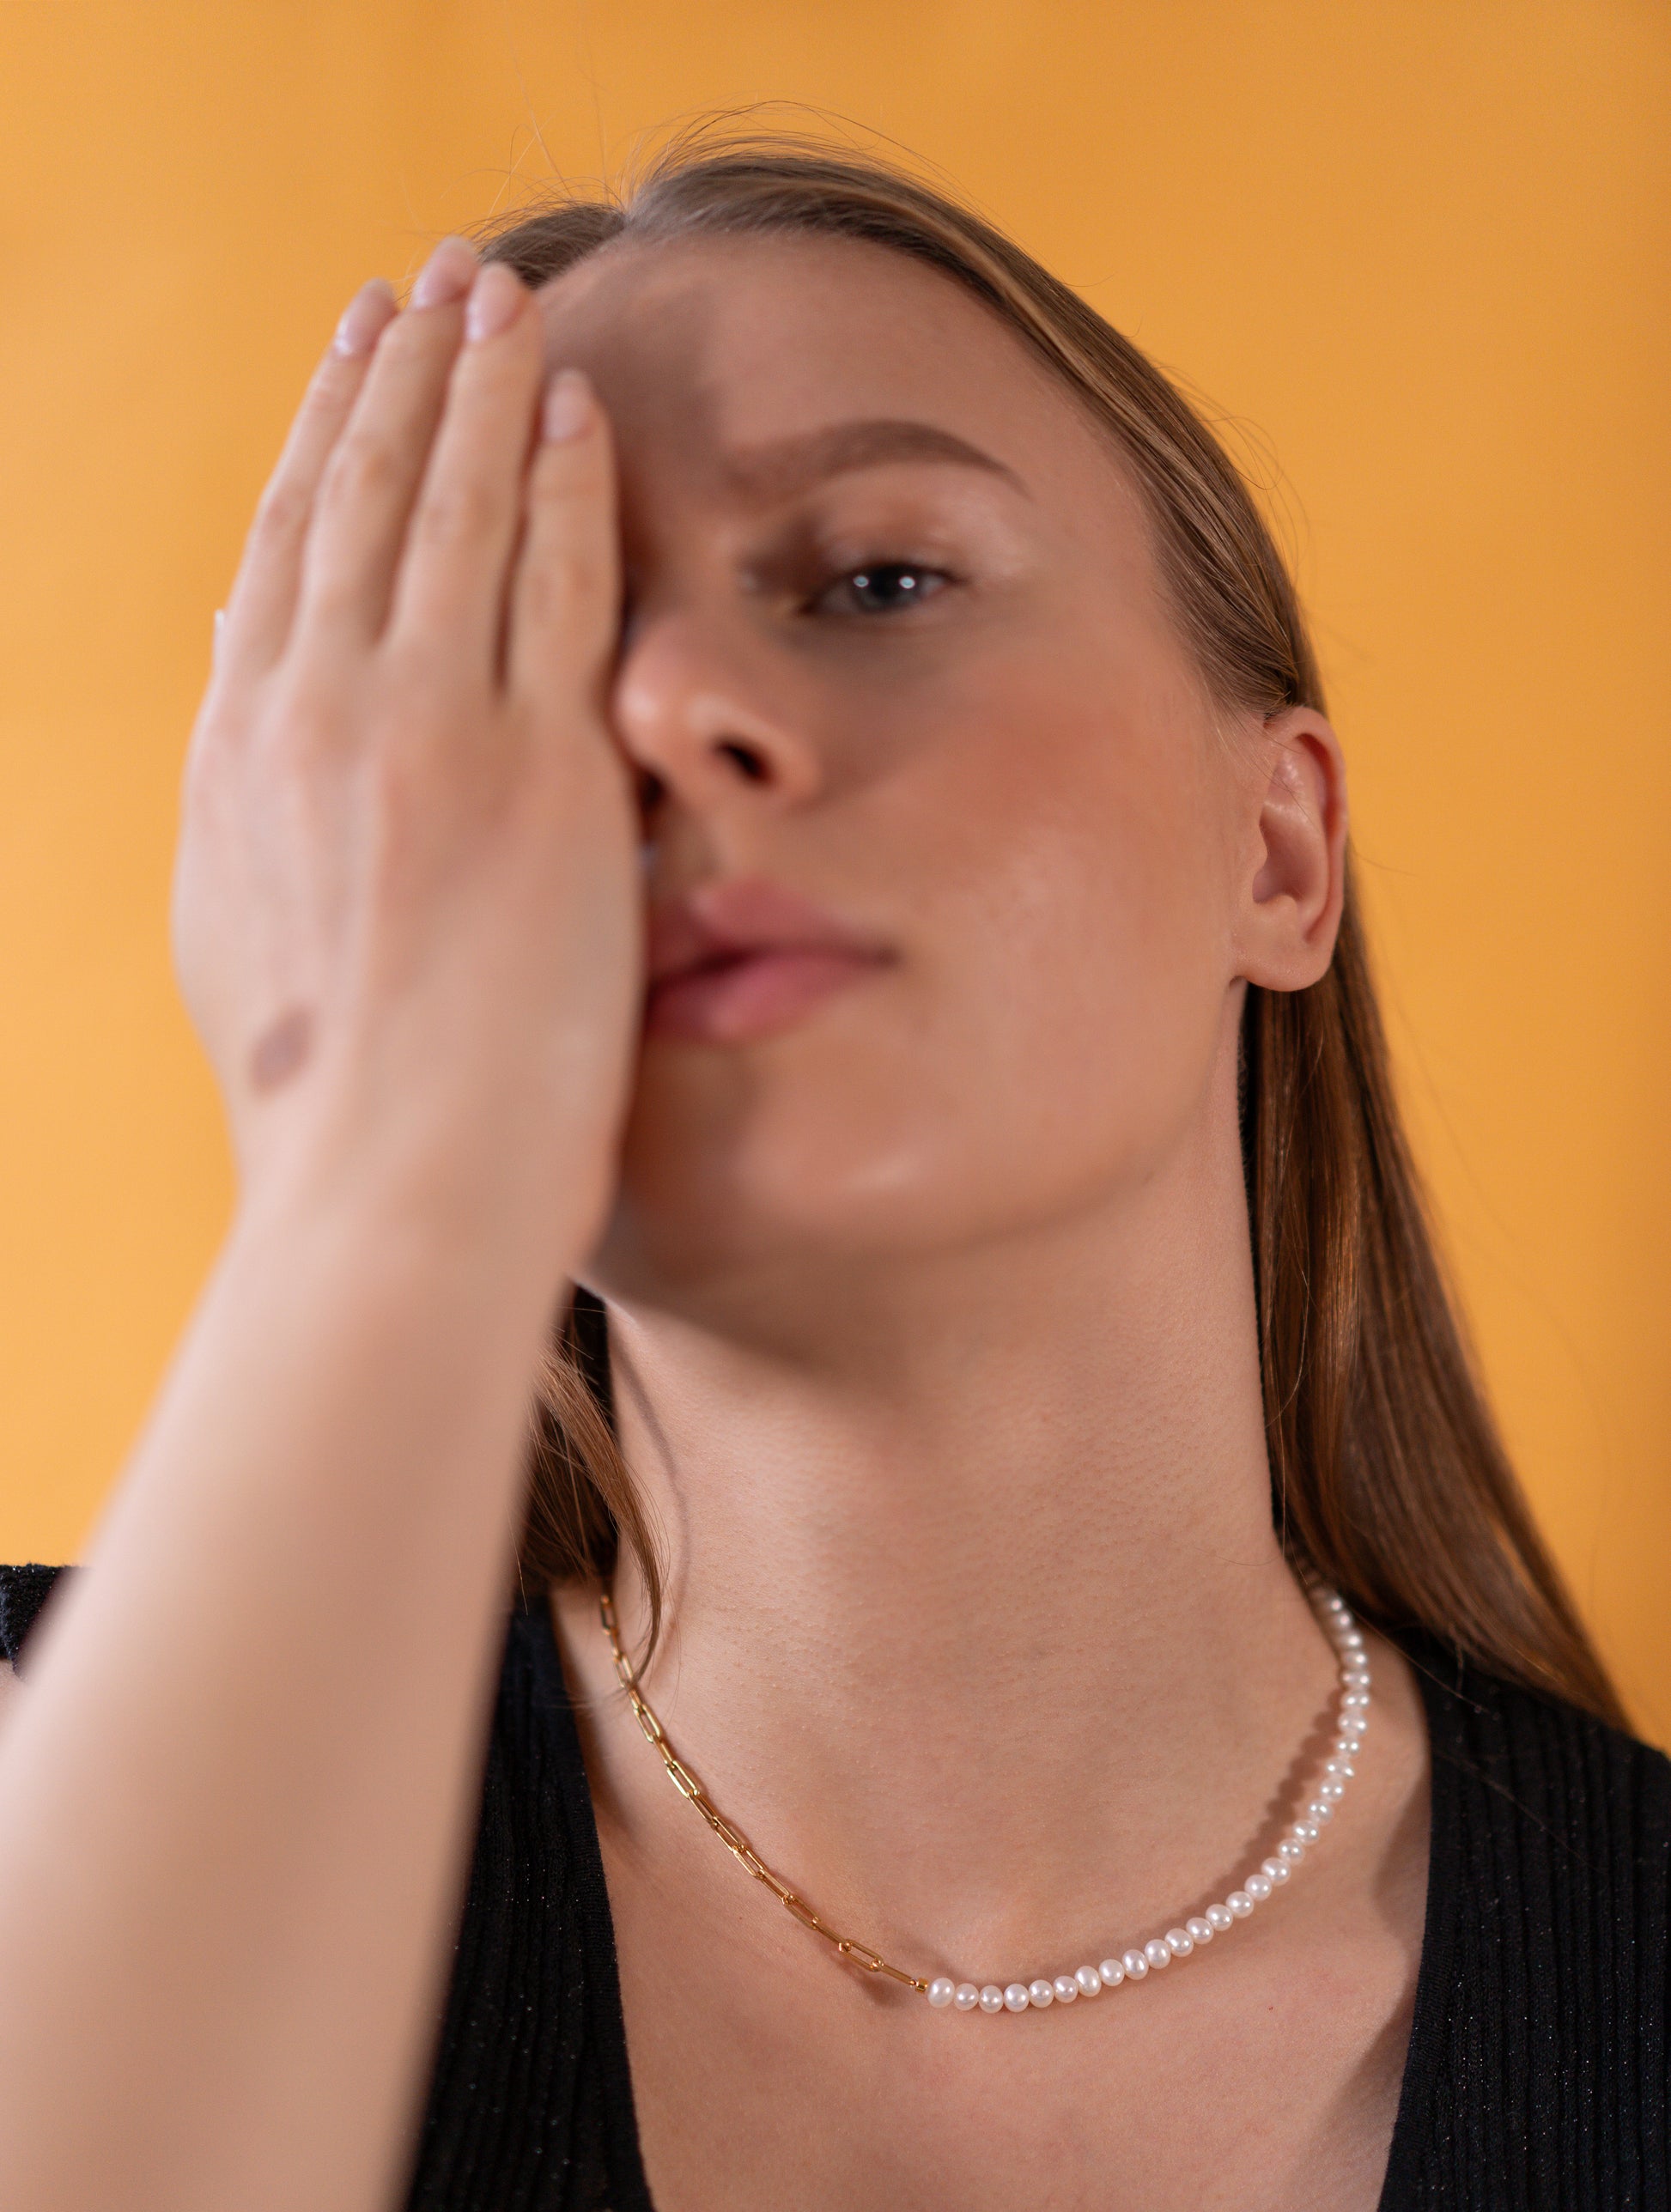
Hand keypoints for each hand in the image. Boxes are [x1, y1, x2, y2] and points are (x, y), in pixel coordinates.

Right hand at [176, 239, 640, 1272]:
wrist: (387, 1192)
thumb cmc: (326, 1103)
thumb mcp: (237, 922)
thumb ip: (243, 780)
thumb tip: (242, 654)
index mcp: (239, 755)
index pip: (286, 551)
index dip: (323, 436)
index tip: (356, 353)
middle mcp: (313, 717)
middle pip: (359, 499)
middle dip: (404, 373)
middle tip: (443, 279)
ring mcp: (420, 735)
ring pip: (449, 512)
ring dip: (482, 389)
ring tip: (508, 297)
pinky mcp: (532, 774)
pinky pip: (548, 585)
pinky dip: (560, 484)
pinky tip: (580, 409)